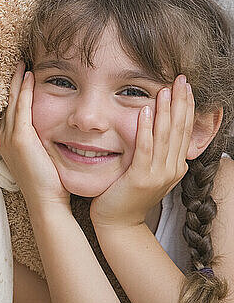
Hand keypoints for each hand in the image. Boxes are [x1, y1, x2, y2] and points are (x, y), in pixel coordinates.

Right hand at [0, 62, 70, 212]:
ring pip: (13, 101)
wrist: (46, 201)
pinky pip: (21, 107)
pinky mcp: (20, 138)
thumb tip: (51, 131)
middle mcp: (5, 137)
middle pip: (8, 102)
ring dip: (18, 81)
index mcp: (9, 142)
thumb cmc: (48, 183)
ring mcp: (10, 137)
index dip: (16, 92)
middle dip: (13, 82)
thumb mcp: (41, 158)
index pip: (12, 110)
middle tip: (19, 62)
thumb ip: (42, 141)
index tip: (23, 75)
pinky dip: (24, 90)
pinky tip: (29, 76)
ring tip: (22, 64)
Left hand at [90, 75, 194, 226]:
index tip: (184, 86)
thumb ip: (153, 154)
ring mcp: (158, 174)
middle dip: (181, 102)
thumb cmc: (126, 196)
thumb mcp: (146, 172)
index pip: (183, 130)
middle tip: (181, 78)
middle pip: (179, 129)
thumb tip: (153, 130)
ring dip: (165, 110)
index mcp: (175, 166)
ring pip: (165, 136)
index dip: (185, 107)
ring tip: (165, 89)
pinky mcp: (140, 178)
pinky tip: (144, 112)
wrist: (118, 224)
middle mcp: (172, 169)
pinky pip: (145, 149)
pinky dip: (145, 129)